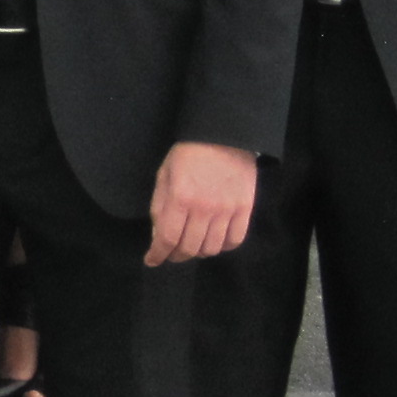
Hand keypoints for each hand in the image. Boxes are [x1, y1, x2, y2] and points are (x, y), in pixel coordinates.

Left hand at [144, 140, 259, 266]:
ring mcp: (227, 210)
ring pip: (212, 248)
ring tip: (192, 247)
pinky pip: (235, 240)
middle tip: (171, 254)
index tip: (152, 260)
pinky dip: (222, 247)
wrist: (223, 135)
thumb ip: (160, 206)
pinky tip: (214, 241)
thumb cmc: (188, 154)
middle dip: (176, 256)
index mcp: (180, 198)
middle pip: (189, 248)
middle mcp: (204, 208)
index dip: (157, 254)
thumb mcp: (164, 175)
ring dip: (198, 252)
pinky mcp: (245, 209)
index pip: (167, 238)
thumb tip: (158, 235)